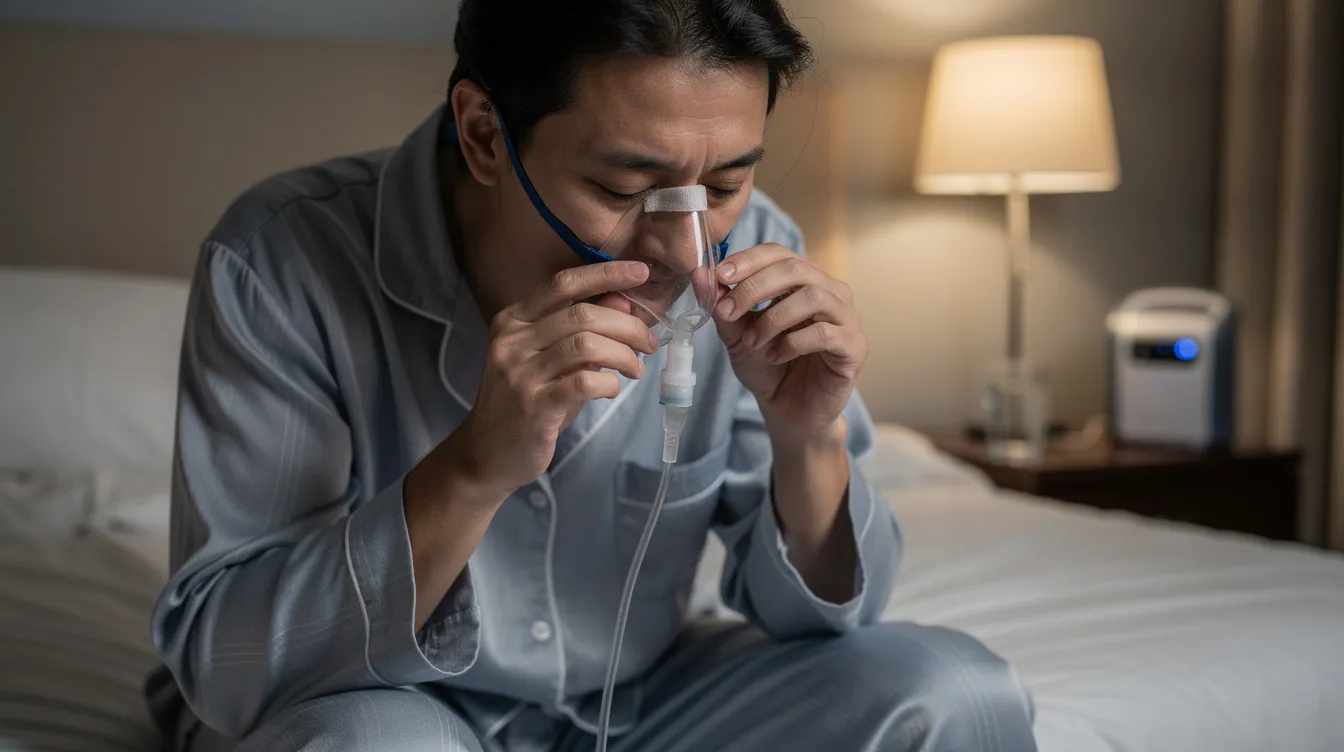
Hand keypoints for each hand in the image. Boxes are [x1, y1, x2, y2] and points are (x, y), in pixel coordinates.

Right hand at [431, 261, 658, 499]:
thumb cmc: (524, 402)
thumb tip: (623, 300)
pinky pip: (585, 382)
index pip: (563, 284)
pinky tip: (611, 390)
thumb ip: (582, 330)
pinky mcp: (534, 407)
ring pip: (587, 346)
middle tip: (649, 342)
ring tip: (636, 369)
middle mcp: (512, 341)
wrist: (486, 454)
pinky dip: (609, 383)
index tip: (640, 272)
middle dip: (627, 326)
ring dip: (623, 355)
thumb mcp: (550, 359)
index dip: (606, 273)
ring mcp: (520, 374)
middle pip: (582, 314)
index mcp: (513, 321)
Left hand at [713, 244, 866, 443]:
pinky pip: (825, 333)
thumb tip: (701, 276)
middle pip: (796, 269)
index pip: (779, 253)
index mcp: (803, 281)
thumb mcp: (737, 335)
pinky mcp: (854, 347)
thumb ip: (724, 307)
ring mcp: (846, 318)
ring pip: (813, 297)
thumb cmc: (767, 367)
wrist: (787, 410)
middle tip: (728, 312)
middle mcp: (830, 292)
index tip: (720, 276)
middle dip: (755, 287)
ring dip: (773, 318)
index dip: (749, 260)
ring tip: (752, 342)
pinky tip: (775, 356)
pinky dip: (792, 343)